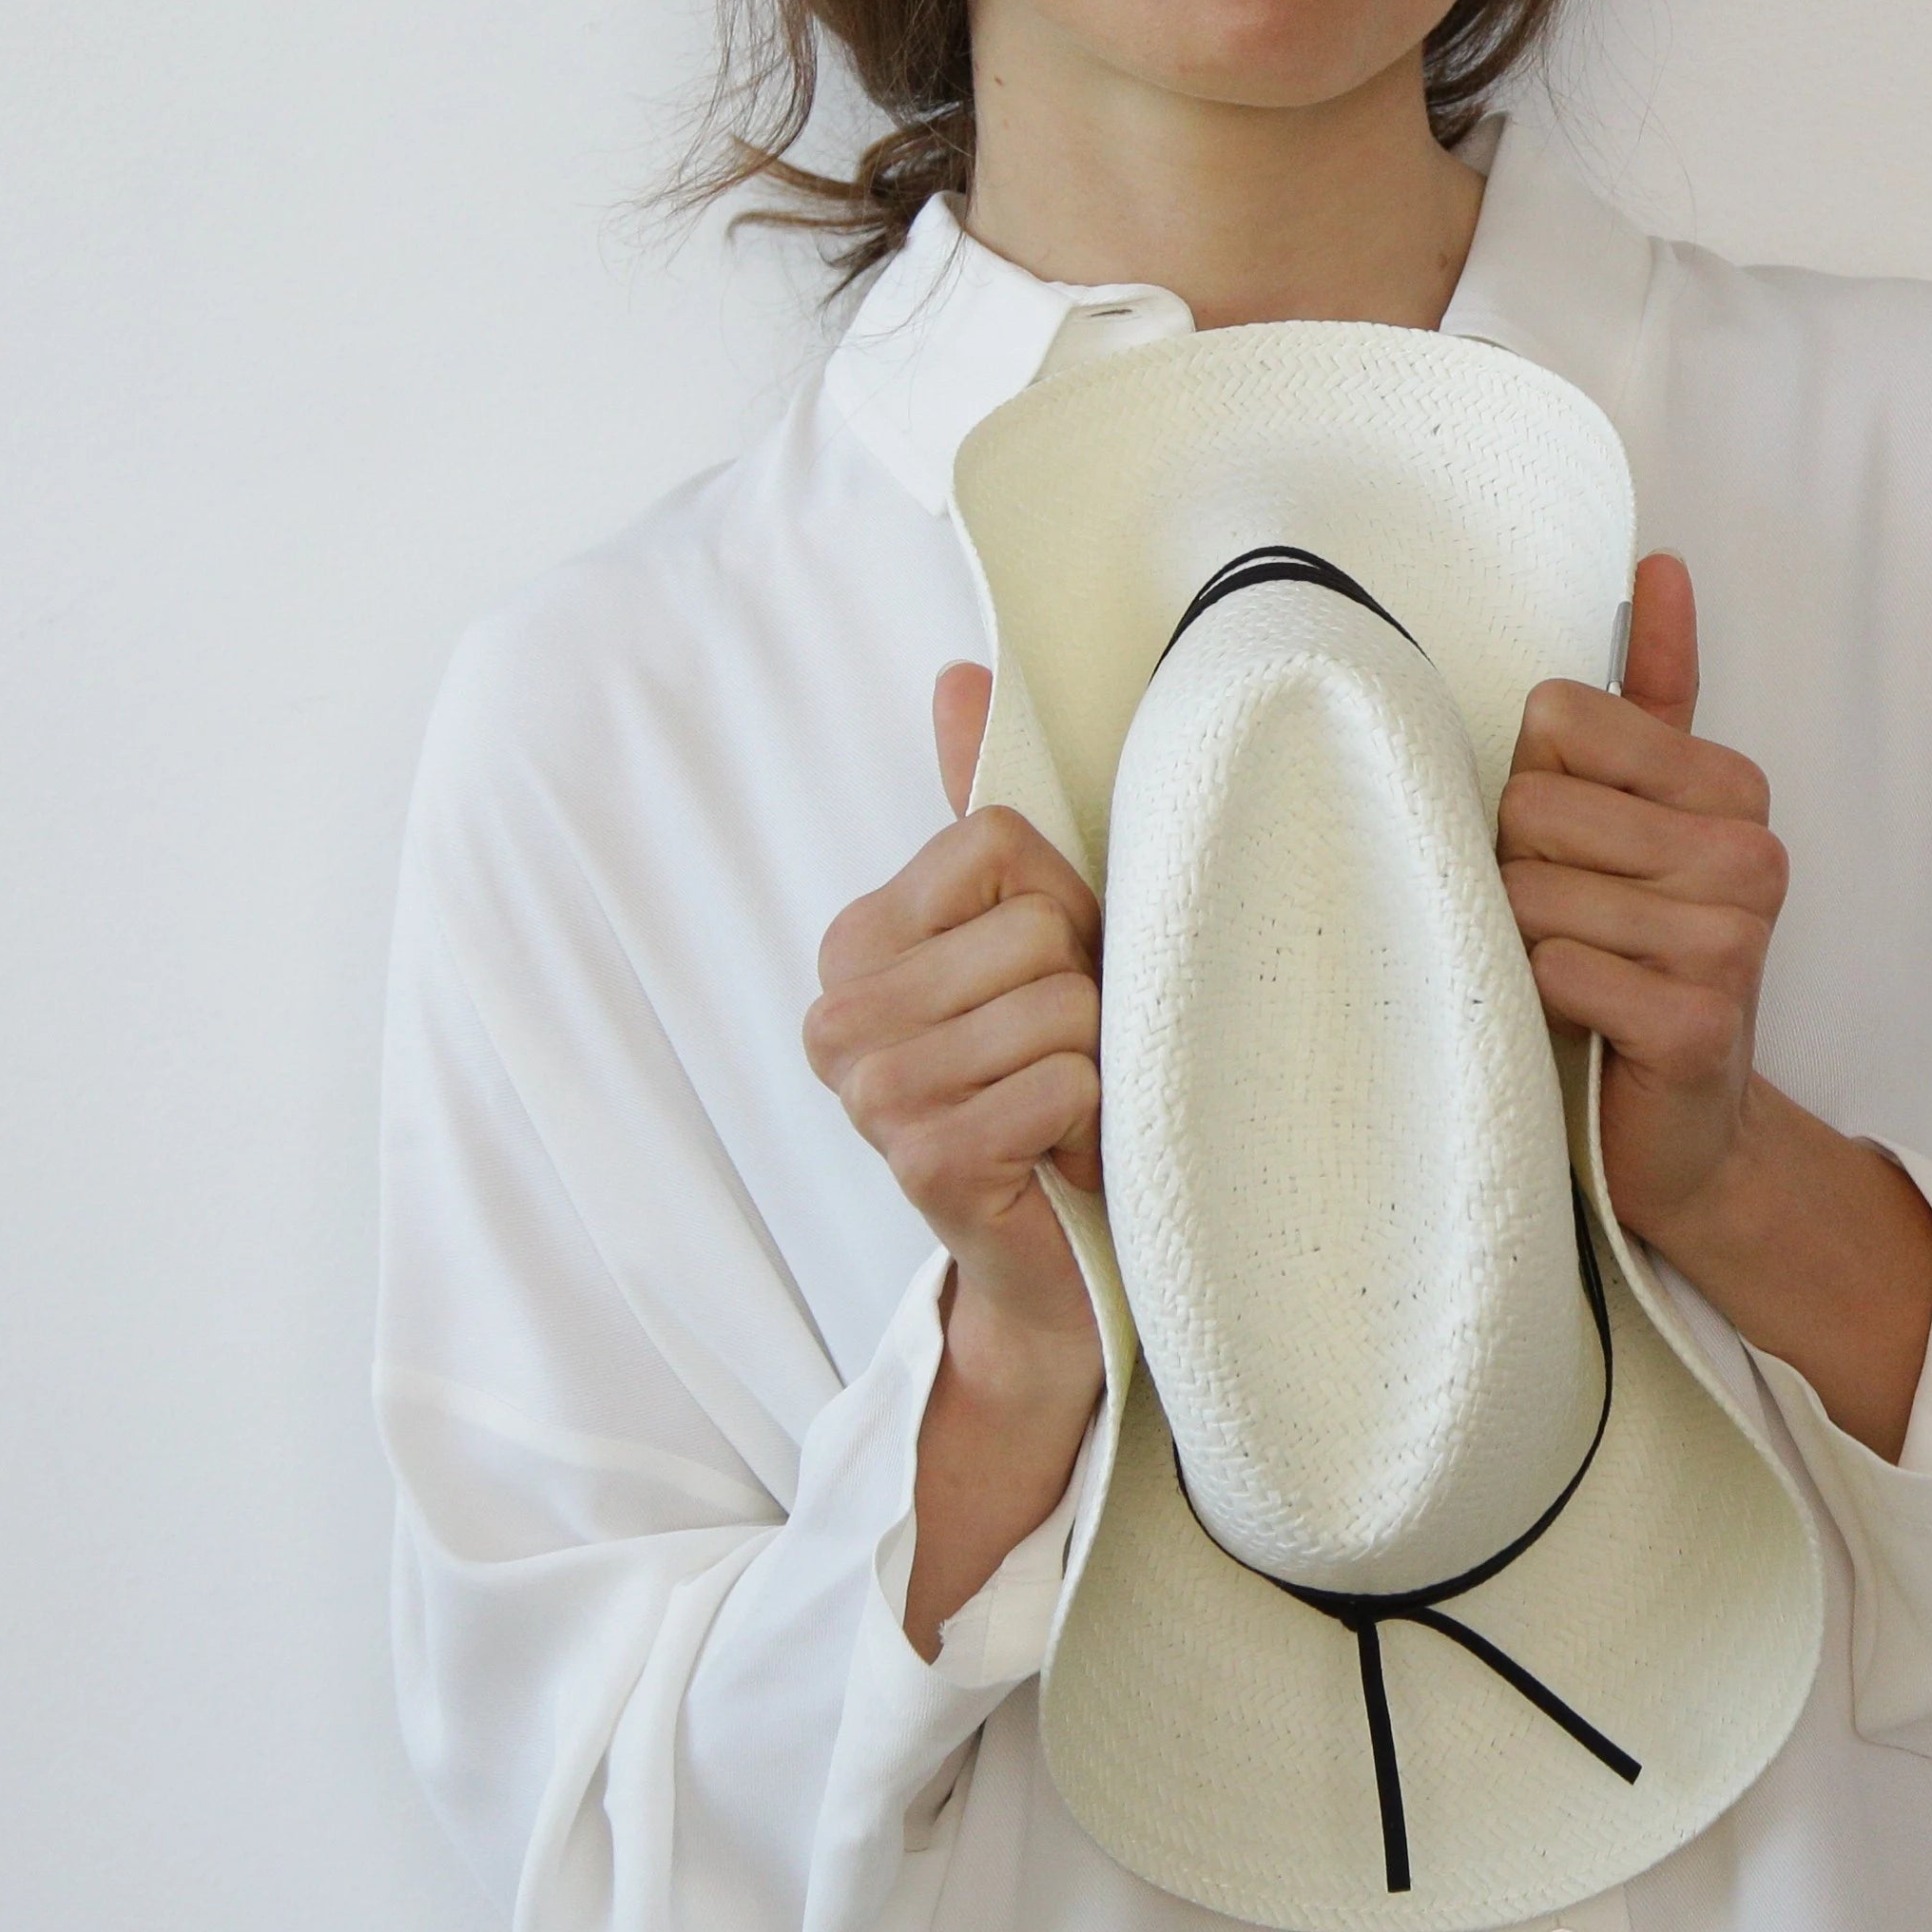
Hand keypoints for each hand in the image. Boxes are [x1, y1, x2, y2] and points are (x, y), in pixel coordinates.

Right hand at [806, 663, 1109, 1652]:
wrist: (1058, 1258)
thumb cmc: (1048, 1076)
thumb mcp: (1023, 930)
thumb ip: (982, 810)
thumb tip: (957, 674)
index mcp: (856, 941)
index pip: (998, 845)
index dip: (1061, 905)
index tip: (1054, 972)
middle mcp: (840, 1013)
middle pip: (1033, 925)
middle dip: (1083, 988)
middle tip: (1064, 1053)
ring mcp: (869, 1095)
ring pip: (1056, 1003)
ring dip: (1091, 1058)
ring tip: (1062, 1101)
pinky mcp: (922, 1163)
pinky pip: (1058, 1081)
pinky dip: (1087, 1116)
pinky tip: (1059, 1152)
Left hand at [1497, 550, 1789, 1244]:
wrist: (1689, 1130)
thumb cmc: (1640, 956)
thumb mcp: (1646, 815)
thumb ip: (1652, 692)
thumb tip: (1660, 559)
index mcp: (1730, 786)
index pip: (1555, 719)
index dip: (1534, 788)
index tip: (1579, 849)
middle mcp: (1748, 853)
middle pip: (1532, 805)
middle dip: (1520, 870)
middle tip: (1570, 923)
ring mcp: (1734, 942)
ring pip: (1533, 892)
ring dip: (1526, 941)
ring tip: (1577, 974)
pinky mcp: (1700, 1025)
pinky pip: (1559, 969)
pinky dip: (1548, 998)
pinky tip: (1585, 1022)